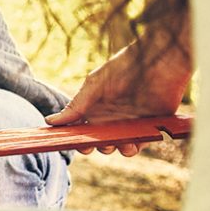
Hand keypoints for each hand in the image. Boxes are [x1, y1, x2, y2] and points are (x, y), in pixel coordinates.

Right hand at [48, 36, 193, 155]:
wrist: (159, 63)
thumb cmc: (124, 67)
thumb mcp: (95, 84)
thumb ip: (75, 106)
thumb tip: (50, 121)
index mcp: (94, 107)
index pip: (79, 128)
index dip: (73, 137)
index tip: (68, 141)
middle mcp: (110, 117)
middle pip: (96, 141)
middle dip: (92, 145)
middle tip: (91, 143)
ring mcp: (128, 124)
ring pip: (116, 145)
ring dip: (112, 148)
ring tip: (114, 143)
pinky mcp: (147, 127)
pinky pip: (137, 144)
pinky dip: (132, 147)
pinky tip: (130, 143)